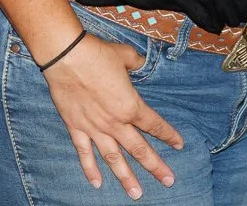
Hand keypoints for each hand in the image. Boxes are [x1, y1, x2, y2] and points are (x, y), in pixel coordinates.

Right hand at [43, 31, 184, 200]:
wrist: (66, 57)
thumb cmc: (97, 55)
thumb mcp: (125, 56)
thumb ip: (136, 64)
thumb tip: (140, 63)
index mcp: (130, 106)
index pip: (154, 125)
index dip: (168, 135)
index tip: (179, 145)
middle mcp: (115, 123)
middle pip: (139, 149)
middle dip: (155, 166)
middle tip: (168, 180)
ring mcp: (95, 129)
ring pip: (114, 159)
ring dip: (126, 177)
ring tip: (136, 193)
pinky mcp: (76, 128)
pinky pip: (85, 154)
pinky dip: (90, 170)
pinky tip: (97, 184)